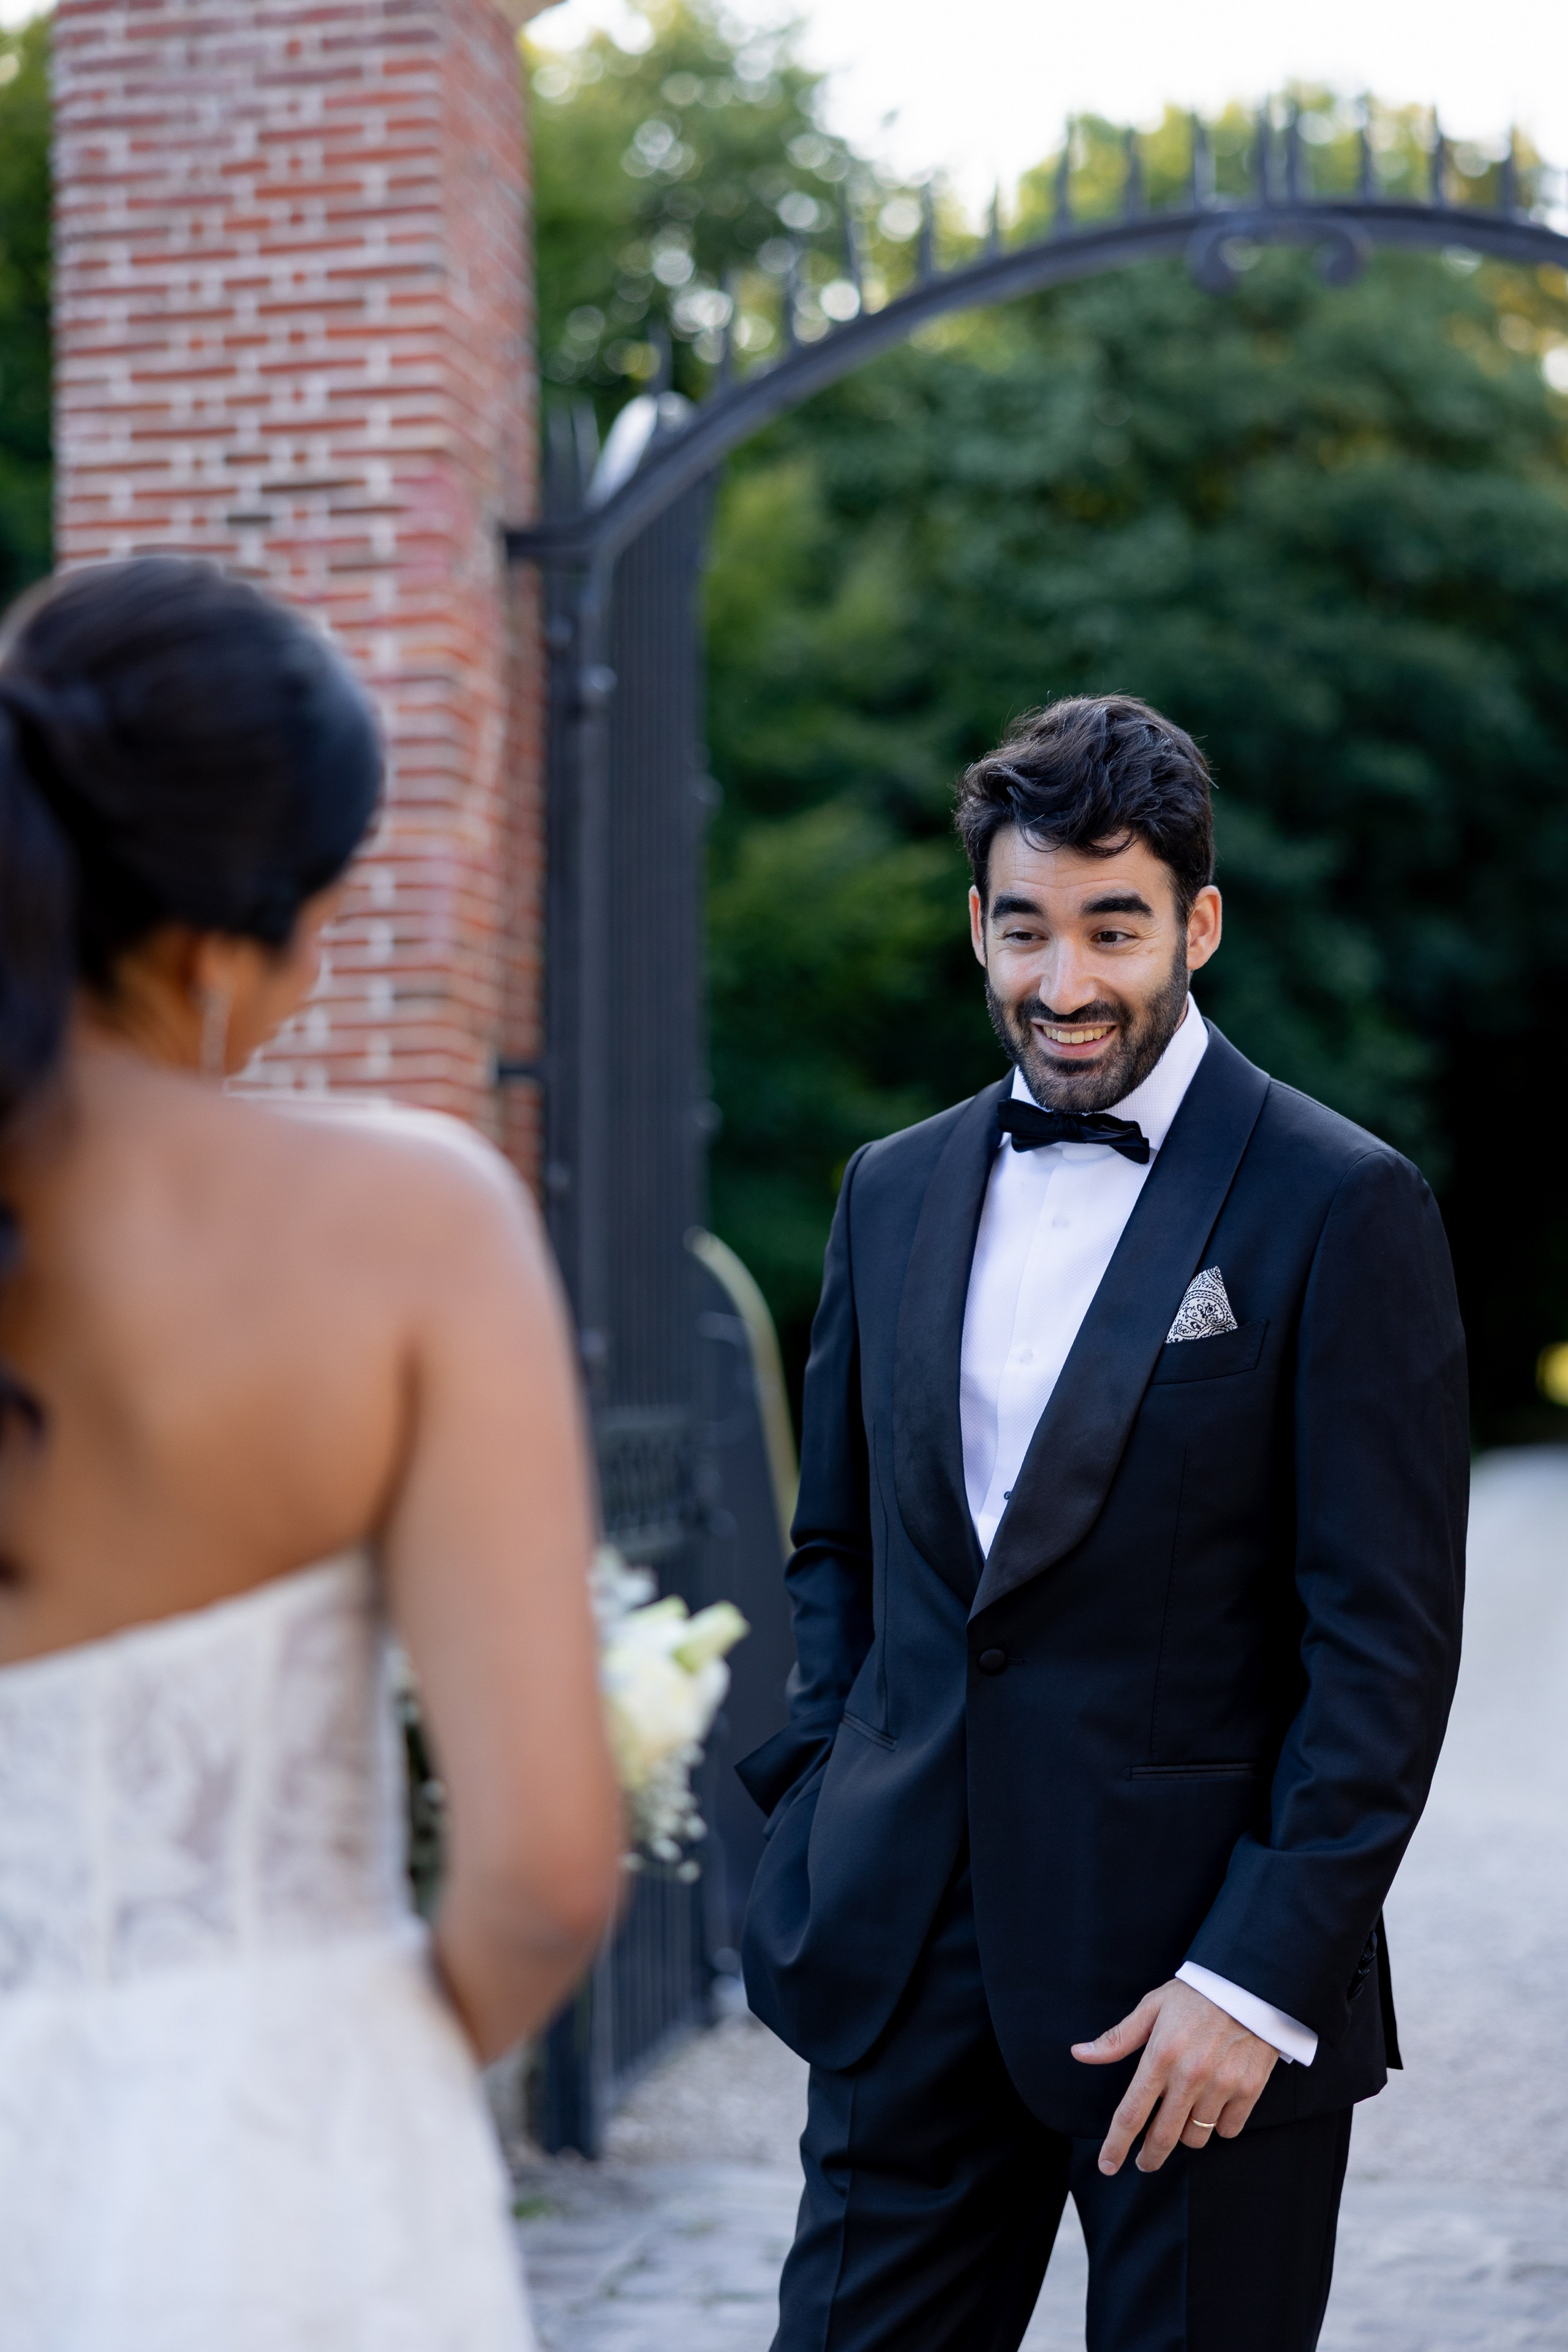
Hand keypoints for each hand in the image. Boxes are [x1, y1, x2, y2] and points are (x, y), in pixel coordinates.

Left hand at [1071, 1979, 1277, 2174]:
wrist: (1248, 1983)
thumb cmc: (1195, 1995)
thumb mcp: (1152, 2008)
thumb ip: (1117, 2039)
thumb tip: (1080, 2053)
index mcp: (1160, 2055)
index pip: (1131, 2113)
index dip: (1116, 2145)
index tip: (1108, 2165)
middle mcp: (1190, 2075)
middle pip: (1163, 2137)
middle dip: (1149, 2158)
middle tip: (1144, 2163)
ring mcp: (1222, 2085)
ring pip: (1196, 2137)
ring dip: (1185, 2136)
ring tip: (1183, 2119)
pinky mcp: (1249, 2089)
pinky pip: (1228, 2130)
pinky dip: (1218, 2126)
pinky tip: (1213, 2108)